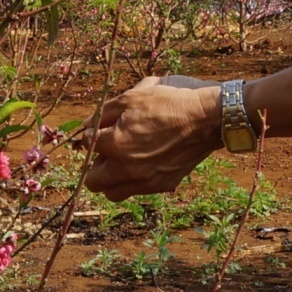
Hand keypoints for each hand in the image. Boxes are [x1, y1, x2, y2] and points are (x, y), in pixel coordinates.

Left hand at [78, 76, 221, 200]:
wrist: (206, 119)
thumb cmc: (168, 104)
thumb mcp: (131, 98)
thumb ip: (103, 113)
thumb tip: (87, 125)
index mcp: (115, 145)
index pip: (86, 145)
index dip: (91, 134)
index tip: (101, 128)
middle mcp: (126, 169)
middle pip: (92, 181)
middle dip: (94, 165)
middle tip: (106, 151)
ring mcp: (144, 181)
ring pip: (112, 193)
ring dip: (111, 179)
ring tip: (121, 161)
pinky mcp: (161, 185)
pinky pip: (136, 191)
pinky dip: (133, 181)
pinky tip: (142, 164)